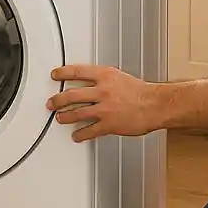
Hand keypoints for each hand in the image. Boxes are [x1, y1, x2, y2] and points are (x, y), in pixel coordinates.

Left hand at [47, 64, 166, 141]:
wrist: (155, 105)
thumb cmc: (141, 92)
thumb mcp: (119, 77)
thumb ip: (103, 80)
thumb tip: (89, 82)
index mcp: (105, 76)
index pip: (77, 72)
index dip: (63, 73)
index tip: (55, 75)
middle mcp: (102, 91)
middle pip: (72, 95)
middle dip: (58, 99)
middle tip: (51, 102)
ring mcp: (105, 108)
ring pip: (77, 113)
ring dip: (65, 116)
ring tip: (59, 118)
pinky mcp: (109, 124)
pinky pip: (90, 130)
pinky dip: (80, 134)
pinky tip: (76, 136)